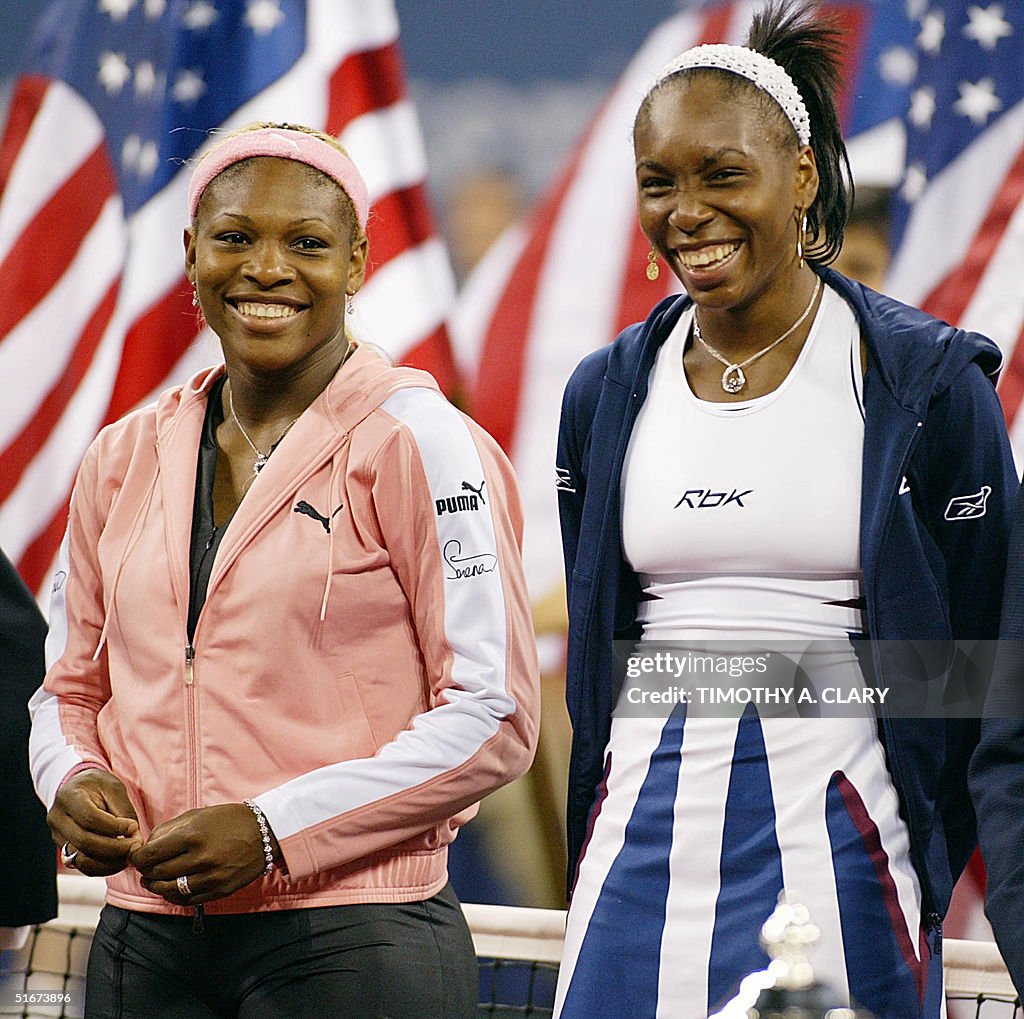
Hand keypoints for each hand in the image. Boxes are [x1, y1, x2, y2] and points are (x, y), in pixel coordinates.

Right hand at [48, 770, 142, 876]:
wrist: (77, 787)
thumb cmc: (98, 785)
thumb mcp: (113, 788)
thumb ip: (123, 811)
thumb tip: (134, 838)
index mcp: (69, 797)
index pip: (90, 818)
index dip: (114, 827)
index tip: (134, 827)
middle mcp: (57, 818)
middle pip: (84, 841)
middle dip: (114, 848)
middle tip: (134, 846)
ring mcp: (56, 836)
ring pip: (80, 859)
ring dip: (108, 862)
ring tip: (128, 855)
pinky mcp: (62, 849)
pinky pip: (81, 865)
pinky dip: (101, 867)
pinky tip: (118, 861)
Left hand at [129, 803, 276, 905]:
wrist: (265, 832)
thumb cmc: (228, 820)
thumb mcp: (197, 815)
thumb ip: (168, 830)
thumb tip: (145, 848)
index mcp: (192, 835)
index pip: (149, 855)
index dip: (137, 858)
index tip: (136, 856)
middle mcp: (200, 858)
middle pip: (156, 874)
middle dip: (145, 871)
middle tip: (145, 867)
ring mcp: (210, 877)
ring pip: (168, 890)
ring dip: (156, 886)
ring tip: (155, 879)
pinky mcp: (219, 890)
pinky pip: (186, 900)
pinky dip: (174, 895)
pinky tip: (172, 887)